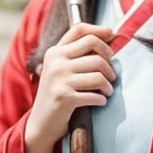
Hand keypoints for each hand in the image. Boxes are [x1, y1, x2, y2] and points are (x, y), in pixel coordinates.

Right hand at [25, 22, 115, 146]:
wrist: (41, 124)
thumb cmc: (57, 94)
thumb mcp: (60, 70)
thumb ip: (77, 54)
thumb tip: (109, 37)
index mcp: (55, 52)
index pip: (80, 29)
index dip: (99, 30)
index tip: (112, 36)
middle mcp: (55, 62)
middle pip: (94, 47)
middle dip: (109, 61)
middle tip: (111, 74)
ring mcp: (59, 79)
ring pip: (99, 73)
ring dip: (108, 85)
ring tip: (107, 91)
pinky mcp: (64, 97)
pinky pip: (95, 95)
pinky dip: (102, 100)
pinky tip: (100, 102)